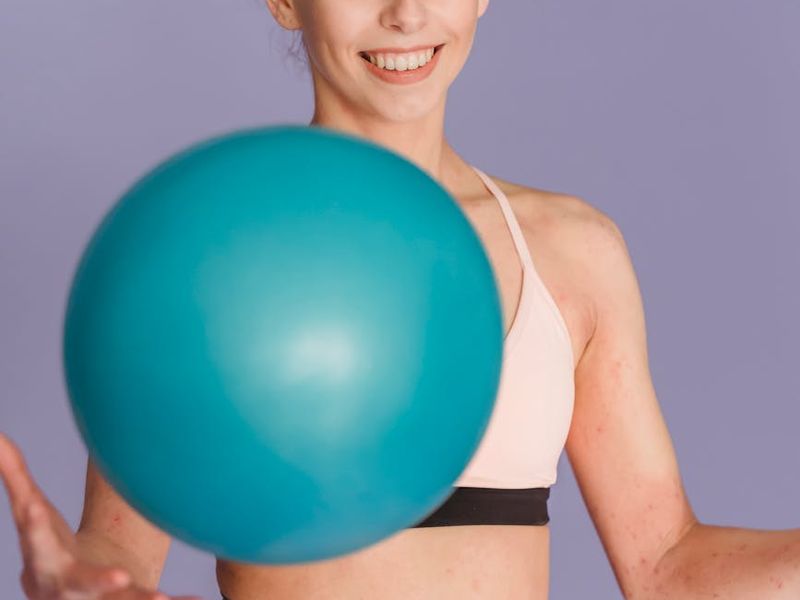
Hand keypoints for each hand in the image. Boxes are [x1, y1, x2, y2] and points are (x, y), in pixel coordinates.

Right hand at [0, 433, 200, 599]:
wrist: (71, 597)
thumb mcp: (31, 513)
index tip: (32, 506)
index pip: (35, 537)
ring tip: (162, 597)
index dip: (32, 523)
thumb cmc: (50, 545)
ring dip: (141, 599)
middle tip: (118, 577)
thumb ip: (15, 475)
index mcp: (42, 556)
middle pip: (78, 583)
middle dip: (96, 581)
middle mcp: (67, 586)